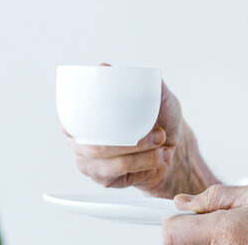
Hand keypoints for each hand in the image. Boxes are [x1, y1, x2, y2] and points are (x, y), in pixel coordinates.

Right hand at [63, 62, 185, 195]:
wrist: (174, 145)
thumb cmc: (160, 117)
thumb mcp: (155, 95)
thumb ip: (137, 80)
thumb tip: (105, 67)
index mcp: (85, 115)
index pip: (73, 115)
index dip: (85, 114)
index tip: (111, 112)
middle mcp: (82, 140)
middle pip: (95, 145)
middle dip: (131, 141)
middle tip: (158, 133)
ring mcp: (90, 163)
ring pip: (112, 162)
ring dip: (141, 154)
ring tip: (162, 144)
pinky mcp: (104, 179)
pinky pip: (121, 174)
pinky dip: (144, 165)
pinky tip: (159, 158)